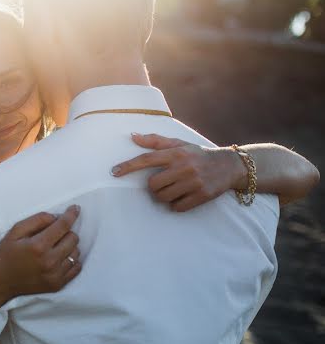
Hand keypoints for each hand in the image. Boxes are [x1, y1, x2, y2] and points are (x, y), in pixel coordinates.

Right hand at [0, 205, 81, 298]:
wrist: (0, 282)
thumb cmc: (6, 255)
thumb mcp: (15, 231)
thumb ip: (36, 220)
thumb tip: (56, 217)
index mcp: (38, 246)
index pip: (63, 226)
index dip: (71, 214)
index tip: (75, 209)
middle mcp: (49, 261)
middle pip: (73, 238)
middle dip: (65, 232)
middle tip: (53, 234)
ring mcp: (55, 275)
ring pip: (76, 252)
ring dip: (68, 246)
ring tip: (54, 247)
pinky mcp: (58, 284)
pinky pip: (76, 267)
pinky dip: (70, 260)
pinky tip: (59, 258)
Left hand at [110, 133, 244, 211]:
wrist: (229, 166)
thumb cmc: (198, 154)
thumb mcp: (179, 144)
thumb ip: (155, 141)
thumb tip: (133, 136)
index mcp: (176, 153)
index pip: (147, 159)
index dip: (128, 166)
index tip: (114, 172)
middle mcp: (184, 166)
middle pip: (153, 184)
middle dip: (154, 187)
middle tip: (163, 183)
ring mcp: (194, 182)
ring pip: (163, 197)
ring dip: (164, 196)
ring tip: (174, 189)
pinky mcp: (202, 195)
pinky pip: (177, 207)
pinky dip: (176, 204)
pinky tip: (183, 197)